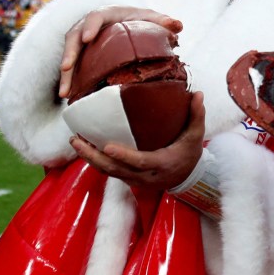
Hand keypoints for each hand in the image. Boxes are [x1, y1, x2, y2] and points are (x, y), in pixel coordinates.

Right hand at [59, 6, 183, 97]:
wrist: (127, 22)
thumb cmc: (139, 19)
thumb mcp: (151, 18)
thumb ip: (164, 21)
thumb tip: (178, 25)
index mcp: (107, 14)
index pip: (95, 17)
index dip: (90, 27)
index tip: (87, 38)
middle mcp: (89, 25)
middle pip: (74, 37)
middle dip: (69, 53)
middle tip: (66, 68)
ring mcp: (81, 39)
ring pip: (69, 54)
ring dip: (66, 73)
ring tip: (65, 93)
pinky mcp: (81, 53)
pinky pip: (72, 66)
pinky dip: (70, 80)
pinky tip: (69, 96)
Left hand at [69, 91, 205, 189]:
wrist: (187, 177)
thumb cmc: (189, 153)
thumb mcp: (195, 136)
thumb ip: (196, 115)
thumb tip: (198, 94)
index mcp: (162, 164)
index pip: (141, 162)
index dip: (123, 155)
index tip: (106, 145)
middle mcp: (146, 176)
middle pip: (116, 170)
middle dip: (94, 156)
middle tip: (77, 140)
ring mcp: (136, 180)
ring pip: (108, 172)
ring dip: (90, 159)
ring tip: (75, 141)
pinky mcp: (129, 179)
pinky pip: (109, 172)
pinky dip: (95, 162)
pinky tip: (84, 148)